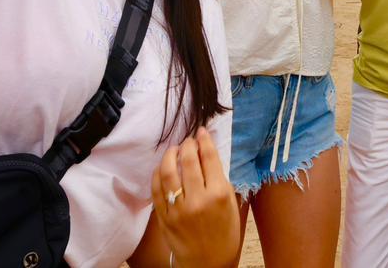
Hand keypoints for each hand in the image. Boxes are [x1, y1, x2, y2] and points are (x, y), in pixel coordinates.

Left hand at [150, 128, 241, 267]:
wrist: (208, 262)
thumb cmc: (225, 233)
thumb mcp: (231, 204)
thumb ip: (219, 179)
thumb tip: (207, 155)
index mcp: (219, 194)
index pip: (209, 158)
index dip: (204, 140)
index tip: (201, 132)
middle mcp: (198, 200)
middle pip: (189, 161)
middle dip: (188, 145)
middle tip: (188, 141)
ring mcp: (178, 209)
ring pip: (169, 172)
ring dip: (170, 156)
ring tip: (174, 150)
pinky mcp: (164, 217)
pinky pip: (156, 190)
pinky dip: (158, 174)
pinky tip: (162, 168)